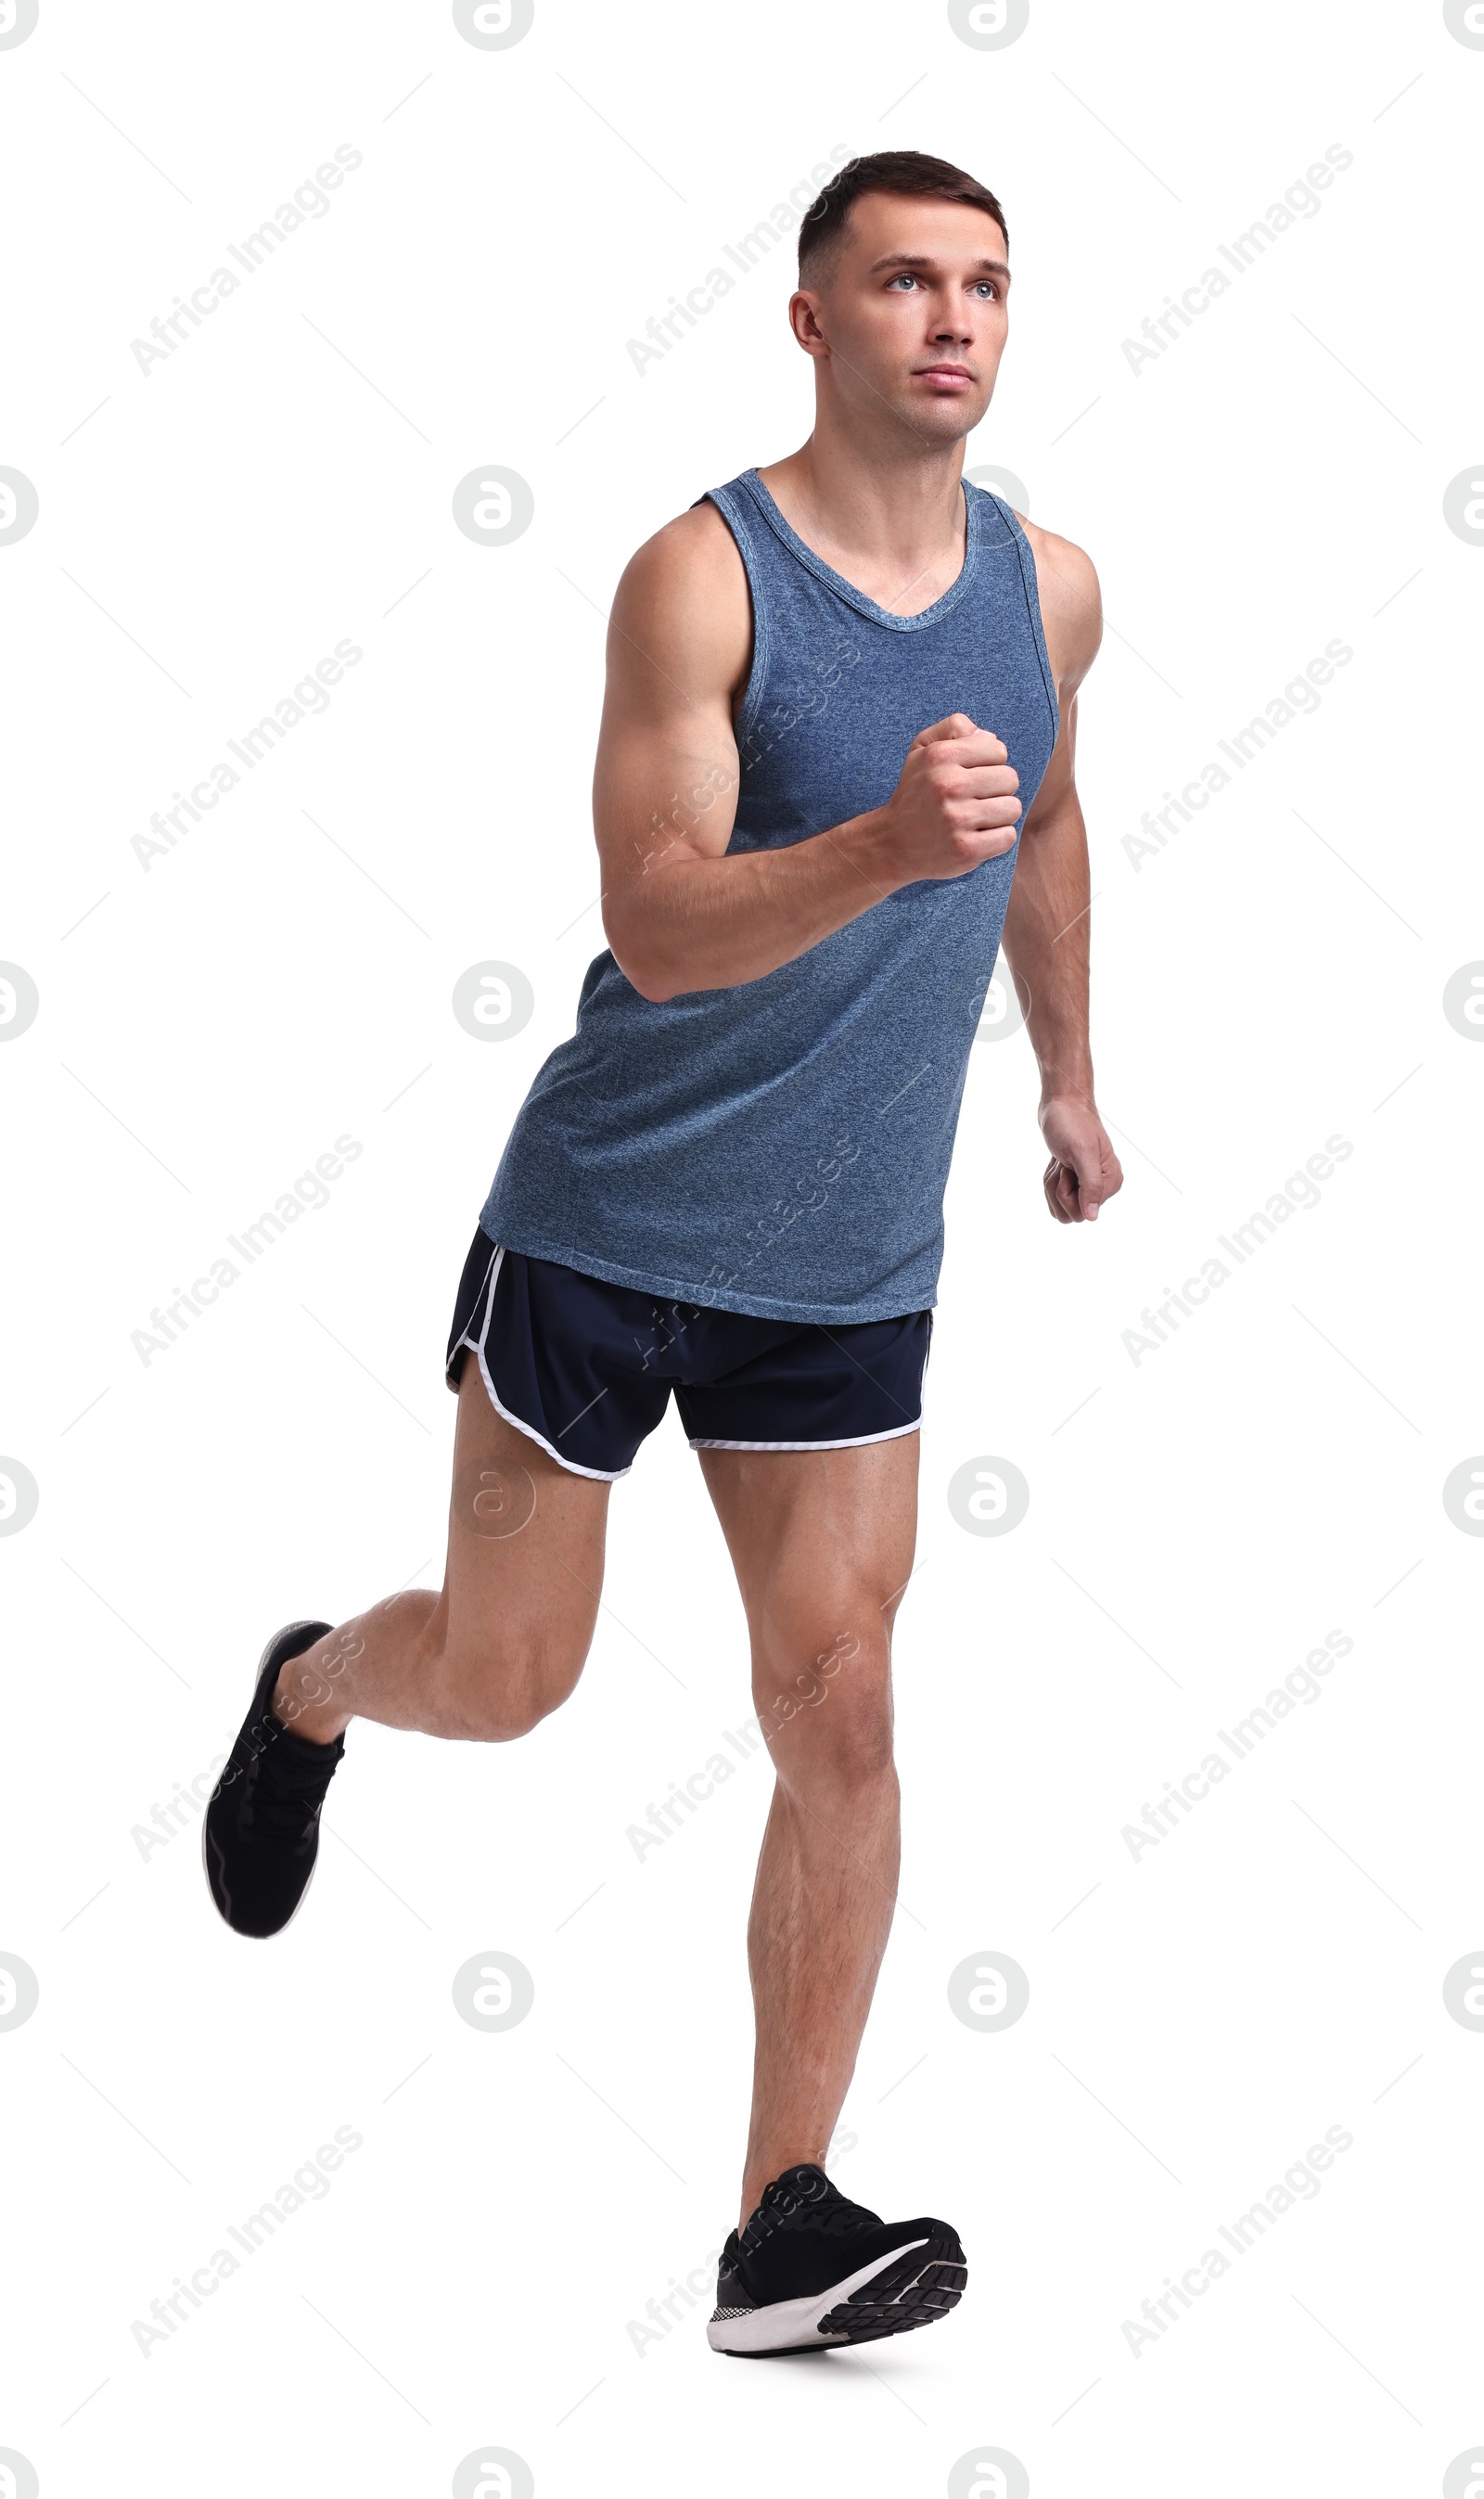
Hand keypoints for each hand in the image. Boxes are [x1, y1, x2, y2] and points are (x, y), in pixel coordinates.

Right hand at [871, 713, 1021, 885]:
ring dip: (1000, 814)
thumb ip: (953, 727)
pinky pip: (1008, 836)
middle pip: (1010, 779)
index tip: (973, 775)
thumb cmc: (915, 792)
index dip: (990, 763)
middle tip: (976, 799)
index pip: (998, 750)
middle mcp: (948, 785)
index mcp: (940, 756)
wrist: (893, 844)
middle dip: (998, 789)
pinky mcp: (966, 849)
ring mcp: (957, 819)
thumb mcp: (921, 749)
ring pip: (1012, 808)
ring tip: (978, 818)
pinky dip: (998, 838)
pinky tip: (978, 836)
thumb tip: (989, 736)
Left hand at [1040, 1096, 1122, 1223]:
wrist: (1062, 1103)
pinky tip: (1056, 1163)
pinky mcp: (1075, 1180)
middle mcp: (1103, 1186)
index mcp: (1111, 1182)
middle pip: (1069, 1213)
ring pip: (1060, 1207)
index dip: (1068, 1191)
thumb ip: (1091, 1185)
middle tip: (1062, 1163)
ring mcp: (1088, 1184)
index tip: (1070, 1165)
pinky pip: (1056, 1197)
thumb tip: (1093, 1217)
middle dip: (1056, 1188)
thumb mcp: (1081, 1153)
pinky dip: (1049, 1180)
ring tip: (1059, 1161)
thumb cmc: (1071, 1123)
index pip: (1082, 1213)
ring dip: (1051, 1183)